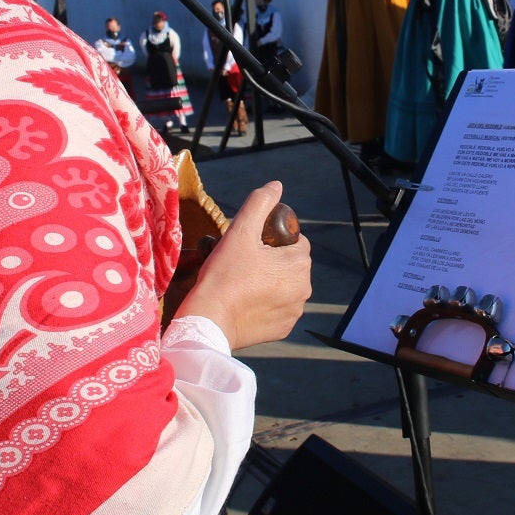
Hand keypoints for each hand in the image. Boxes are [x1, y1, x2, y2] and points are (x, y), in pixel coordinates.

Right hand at [177, 180, 311, 350]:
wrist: (209, 320)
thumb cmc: (224, 274)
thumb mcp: (239, 232)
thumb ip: (259, 204)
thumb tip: (276, 186)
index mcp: (299, 263)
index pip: (295, 241)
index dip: (274, 239)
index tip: (252, 244)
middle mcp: (304, 288)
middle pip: (290, 264)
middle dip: (272, 260)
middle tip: (243, 262)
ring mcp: (294, 311)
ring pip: (285, 286)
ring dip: (270, 281)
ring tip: (243, 281)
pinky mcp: (283, 329)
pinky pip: (279, 309)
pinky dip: (267, 304)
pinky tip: (246, 301)